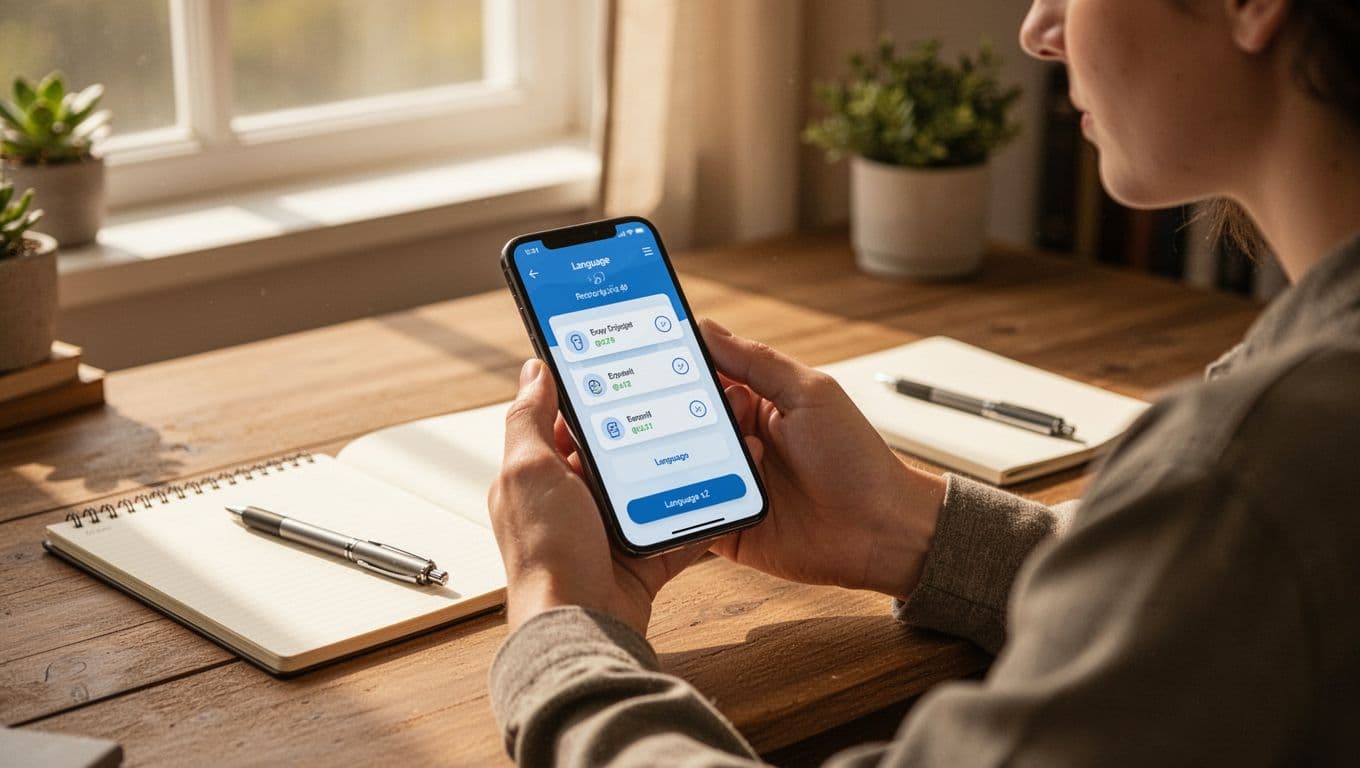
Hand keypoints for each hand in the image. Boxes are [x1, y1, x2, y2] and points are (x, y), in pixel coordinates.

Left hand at [488, 358, 706, 634]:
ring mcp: (610, 531)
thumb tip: (534, 369)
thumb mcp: (528, 472)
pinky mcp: (643, 558)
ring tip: (709, 433)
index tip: (624, 366)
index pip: (567, 423)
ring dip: (679, 466)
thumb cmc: (546, 554)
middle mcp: (575, 502)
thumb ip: (528, 418)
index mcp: (541, 477)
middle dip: (647, 427)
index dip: (593, 394)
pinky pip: (679, 527)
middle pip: (617, 452)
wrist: (581, 625)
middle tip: (681, 394)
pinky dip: (700, 512)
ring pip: (652, 486)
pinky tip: (723, 484)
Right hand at [700, 319, 944, 599]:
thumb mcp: (810, 394)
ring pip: (680, 466)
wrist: (879, 529)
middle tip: (690, 412)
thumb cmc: (856, 459)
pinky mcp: (725, 524)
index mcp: (756, 405)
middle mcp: (738, 443)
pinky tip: (698, 491)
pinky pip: (687, 513)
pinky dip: (683, 503)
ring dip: (688, 458)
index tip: (654, 354)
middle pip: (684, 423)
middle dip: (678, 415)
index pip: (705, 378)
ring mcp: (729, 485)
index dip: (680, 368)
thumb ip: (757, 361)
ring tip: (725, 454)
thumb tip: (708, 329)